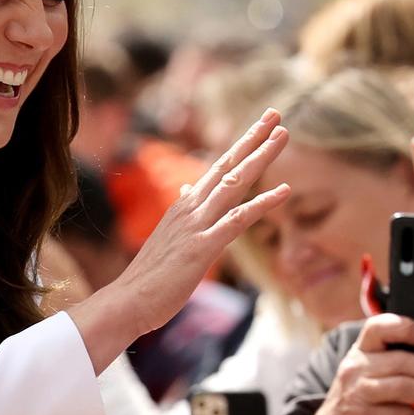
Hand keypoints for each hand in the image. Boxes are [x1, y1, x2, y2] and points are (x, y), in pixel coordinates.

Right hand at [68, 110, 289, 372]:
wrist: (128, 301)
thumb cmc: (150, 276)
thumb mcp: (168, 235)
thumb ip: (182, 211)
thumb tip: (189, 188)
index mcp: (185, 205)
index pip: (217, 168)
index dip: (239, 146)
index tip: (259, 127)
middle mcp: (191, 207)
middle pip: (228, 165)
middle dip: (253, 138)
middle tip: (275, 113)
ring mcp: (197, 224)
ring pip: (235, 182)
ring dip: (261, 157)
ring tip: (283, 134)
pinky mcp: (203, 246)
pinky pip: (239, 220)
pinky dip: (263, 203)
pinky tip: (285, 190)